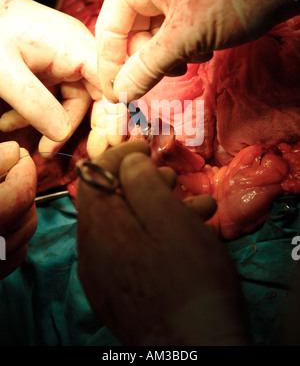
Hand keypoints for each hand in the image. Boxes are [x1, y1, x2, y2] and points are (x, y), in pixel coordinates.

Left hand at [0, 0, 101, 155]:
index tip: (107, 145)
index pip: (110, 86)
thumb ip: (35, 104)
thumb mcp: (6, 71)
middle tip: (56, 153)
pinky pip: (55, 94)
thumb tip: (60, 134)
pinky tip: (11, 122)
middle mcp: (78, 51)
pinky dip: (37, 112)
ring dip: (49, 123)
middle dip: (74, 127)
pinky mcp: (52, 63)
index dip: (112, 116)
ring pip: (71, 99)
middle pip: (92, 97)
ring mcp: (66, 57)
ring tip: (29, 143)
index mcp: (77, 47)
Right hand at [0, 141, 36, 278]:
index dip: (23, 168)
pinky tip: (1, 221)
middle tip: (7, 170)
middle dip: (21, 186)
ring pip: (25, 232)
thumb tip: (14, 151)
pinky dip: (16, 235)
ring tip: (0, 193)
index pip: (21, 191)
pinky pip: (17, 254)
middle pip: (27, 211)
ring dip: (19, 209)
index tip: (16, 155)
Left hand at [77, 141, 248, 344]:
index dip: (121, 154)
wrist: (198, 351)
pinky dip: (155, 235)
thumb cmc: (189, 279)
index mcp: (98, 228)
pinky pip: (131, 252)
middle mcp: (92, 252)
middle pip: (111, 202)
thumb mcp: (168, 217)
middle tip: (172, 177)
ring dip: (157, 208)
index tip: (146, 146)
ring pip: (127, 227)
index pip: (95, 175)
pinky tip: (188, 235)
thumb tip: (128, 160)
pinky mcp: (120, 294)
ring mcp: (104, 277)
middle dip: (143, 182)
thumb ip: (142, 181)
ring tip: (194, 205)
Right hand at [96, 0, 299, 102]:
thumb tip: (121, 93)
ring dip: (171, 56)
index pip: (108, 31)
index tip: (116, 98)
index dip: (110, 68)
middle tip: (171, 72)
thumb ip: (146, 68)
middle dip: (151, 60)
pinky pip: (171, 33)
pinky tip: (205, 48)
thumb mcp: (184, 38)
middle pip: (130, 36)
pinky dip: (184, 48)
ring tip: (196, 54)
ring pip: (152, 38)